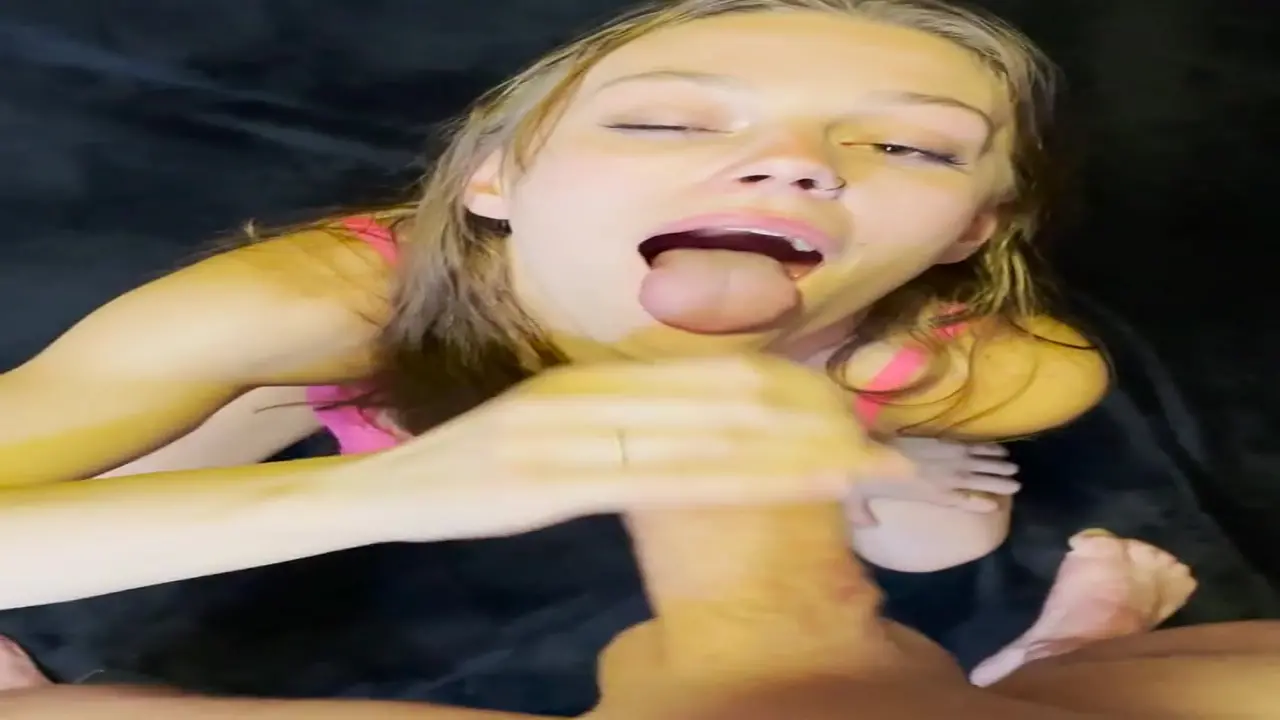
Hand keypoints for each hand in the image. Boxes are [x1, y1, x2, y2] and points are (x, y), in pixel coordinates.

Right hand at [347, 355, 912, 541]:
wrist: (377, 490)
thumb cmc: (464, 468)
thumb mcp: (544, 429)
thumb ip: (610, 420)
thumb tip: (681, 426)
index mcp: (595, 377)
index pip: (715, 378)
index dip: (793, 395)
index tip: (853, 416)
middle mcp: (593, 391)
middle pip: (731, 399)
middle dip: (818, 425)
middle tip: (889, 449)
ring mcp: (574, 434)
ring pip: (713, 437)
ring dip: (799, 455)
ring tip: (870, 471)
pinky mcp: (554, 483)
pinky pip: (666, 481)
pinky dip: (741, 484)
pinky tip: (793, 489)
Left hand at [843, 437, 1020, 526]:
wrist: (864, 452)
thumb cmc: (863, 479)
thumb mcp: (859, 502)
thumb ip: (865, 517)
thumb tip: (869, 525)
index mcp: (930, 495)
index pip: (961, 502)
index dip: (977, 504)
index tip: (993, 505)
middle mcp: (942, 479)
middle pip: (977, 481)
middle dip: (998, 483)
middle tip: (1017, 484)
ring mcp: (944, 459)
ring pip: (978, 463)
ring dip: (997, 465)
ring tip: (1014, 468)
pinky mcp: (941, 441)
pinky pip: (969, 445)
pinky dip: (985, 447)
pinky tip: (998, 448)